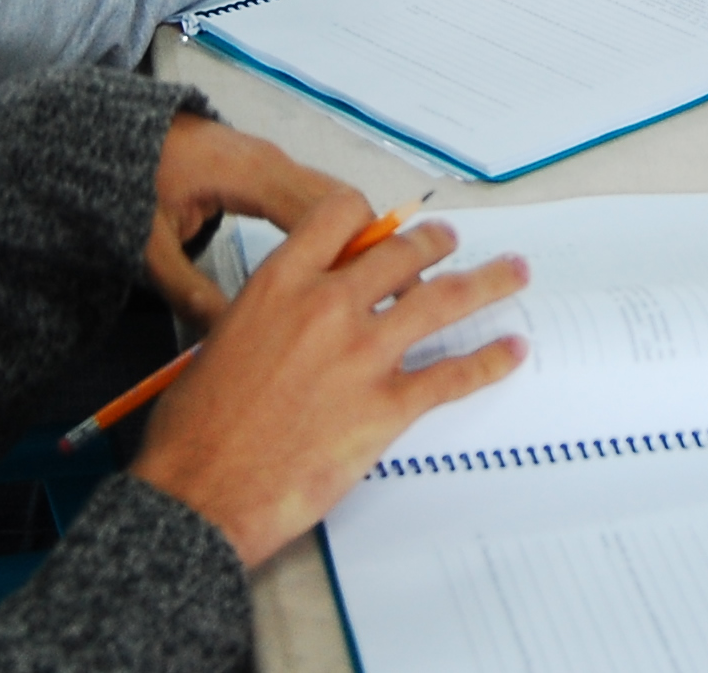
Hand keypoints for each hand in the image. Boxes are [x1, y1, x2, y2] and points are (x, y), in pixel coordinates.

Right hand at [130, 192, 528, 566]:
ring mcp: (364, 356)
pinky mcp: (386, 407)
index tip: (382, 223)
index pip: (340, 217)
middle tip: (449, 241)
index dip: (369, 217)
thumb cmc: (196, 427)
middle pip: (402, 254)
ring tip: (510, 272)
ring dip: (486, 281)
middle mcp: (329, 307)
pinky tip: (511, 351)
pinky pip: (452, 375)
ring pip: (442, 301)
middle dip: (434, 243)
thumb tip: (289, 317)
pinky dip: (490, 362)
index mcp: (281, 284)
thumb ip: (267, 315)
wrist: (202, 489)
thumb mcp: (219, 339)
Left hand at [143, 116, 356, 332]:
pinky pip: (318, 194)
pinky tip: (335, 261)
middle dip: (362, 248)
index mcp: (251, 177)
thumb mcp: (149, 243)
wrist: (121, 131)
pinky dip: (335, 226)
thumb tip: (225, 336)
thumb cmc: (134, 181)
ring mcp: (276, 160)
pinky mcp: (272, 166)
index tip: (361, 298)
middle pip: (342, 202)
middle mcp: (275, 162)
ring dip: (353, 237)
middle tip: (371, 300)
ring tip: (358, 288)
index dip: (350, 252)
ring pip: (335, 197)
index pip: (324, 212)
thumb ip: (187, 290)